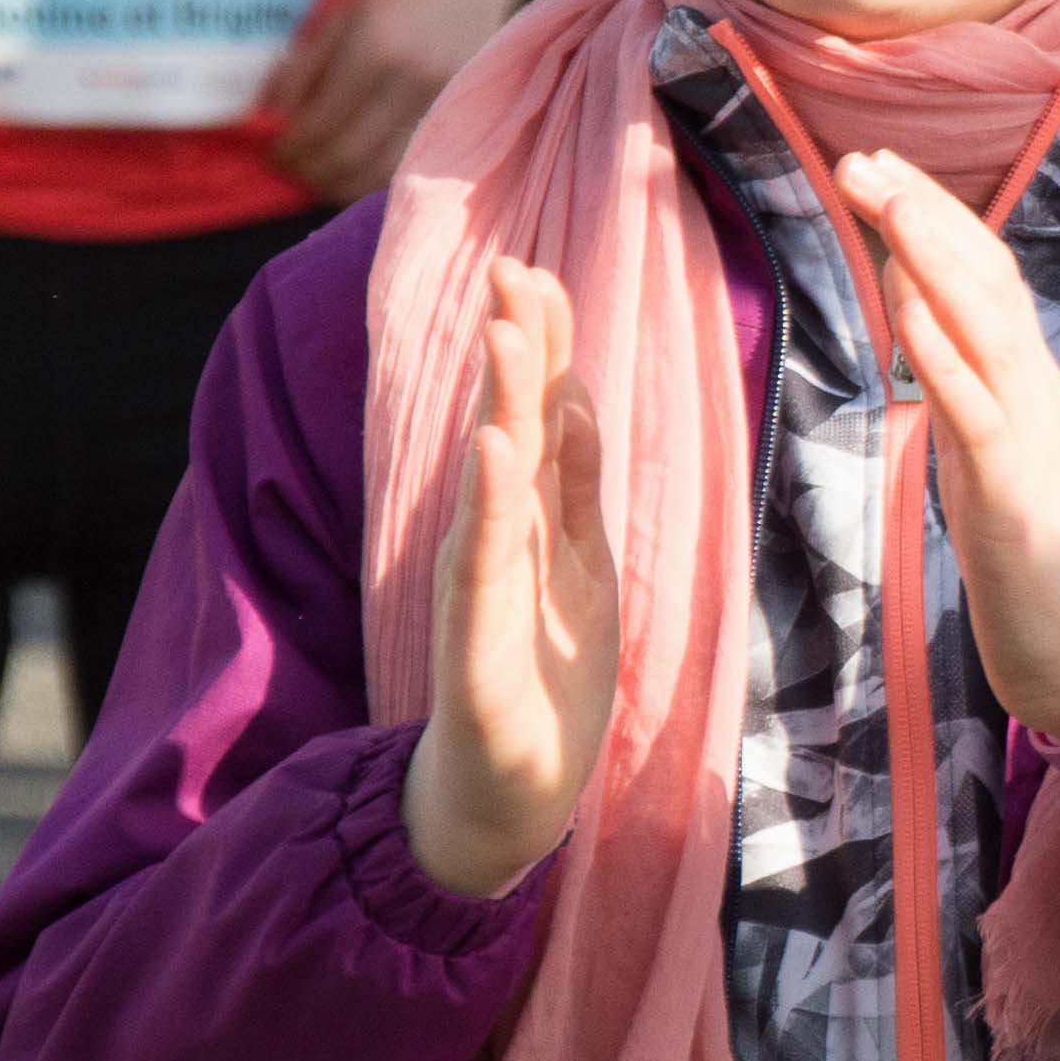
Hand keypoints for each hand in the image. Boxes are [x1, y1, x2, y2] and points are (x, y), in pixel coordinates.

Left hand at [263, 0, 558, 201]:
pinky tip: (354, 168)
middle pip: (346, 156)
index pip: (318, 125)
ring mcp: (441, 101)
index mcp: (373, 49)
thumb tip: (271, 115)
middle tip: (284, 167)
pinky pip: (410, 160)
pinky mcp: (461, 111)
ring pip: (380, 170)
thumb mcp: (343, 9)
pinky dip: (376, 173)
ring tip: (314, 174)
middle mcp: (410, 81)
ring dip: (339, 182)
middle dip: (306, 170)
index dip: (287, 148)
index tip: (268, 152)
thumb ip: (305, 64)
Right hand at [400, 257, 617, 897]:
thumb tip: (574, 395)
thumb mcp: (582, 567)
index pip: (544, 415)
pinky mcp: (477, 639)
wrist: (509, 794)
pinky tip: (491, 448)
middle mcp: (502, 538)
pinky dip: (489, 503)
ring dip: (500, 404)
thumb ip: (574, 485)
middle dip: (518, 349)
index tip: (540, 269)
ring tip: (503, 331)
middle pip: (515, 427)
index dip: (545, 346)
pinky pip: (484, 560)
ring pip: (496, 480)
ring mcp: (486, 584)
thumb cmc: (543, 679)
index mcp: (536, 520)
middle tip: (513, 266)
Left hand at [829, 149, 1059, 791]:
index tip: (879, 168)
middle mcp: (1036, 394)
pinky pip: (976, 407)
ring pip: (986, 324)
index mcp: (1027, 387)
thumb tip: (917, 316)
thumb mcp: (986, 457)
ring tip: (886, 196)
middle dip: (925, 213)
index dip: (934, 219)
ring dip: (934, 254)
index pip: (984, 279)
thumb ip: (958, 387)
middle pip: (986, 278)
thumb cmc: (1037, 566)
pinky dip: (941, 350)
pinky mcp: (1015, 492)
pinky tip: (906, 303)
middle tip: (863, 156)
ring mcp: (1030, 437)